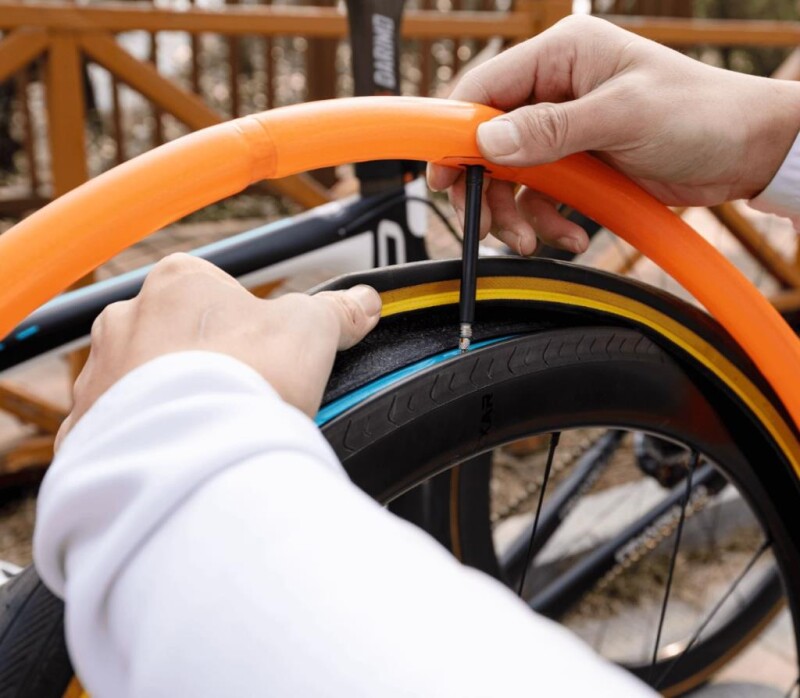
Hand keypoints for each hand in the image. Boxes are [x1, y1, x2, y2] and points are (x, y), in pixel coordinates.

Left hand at [57, 254, 380, 446]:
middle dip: (211, 362)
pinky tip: (184, 455)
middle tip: (250, 395)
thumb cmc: (247, 374)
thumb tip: (364, 302)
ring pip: (147, 383)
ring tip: (220, 430)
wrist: (199, 452)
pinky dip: (152, 439)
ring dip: (178, 400)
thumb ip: (336, 312)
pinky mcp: (89, 429)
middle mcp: (126, 320)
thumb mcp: (312, 330)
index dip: (252, 324)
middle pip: (180, 337)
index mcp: (178, 283)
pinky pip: (122, 430)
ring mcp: (102, 375)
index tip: (273, 355)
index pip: (217, 291)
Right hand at [428, 15, 799, 254]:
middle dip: (486, 188)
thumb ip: (551, 130)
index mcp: (562, 57)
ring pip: (511, 177)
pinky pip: (541, 197)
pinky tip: (571, 237)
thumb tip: (488, 140)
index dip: (456, 134)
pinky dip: (547, 222)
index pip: (485, 89)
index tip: (442, 176)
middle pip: (490, 142)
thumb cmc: (700, 113)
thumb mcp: (622, 117)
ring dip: (516, 214)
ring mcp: (564, 131)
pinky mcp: (576, 165)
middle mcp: (556, 91)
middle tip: (485, 226)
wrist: (746, 151)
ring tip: (536, 240)